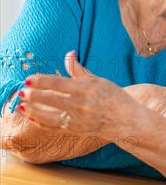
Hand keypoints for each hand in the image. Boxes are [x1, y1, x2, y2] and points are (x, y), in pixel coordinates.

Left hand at [17, 51, 137, 138]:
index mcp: (87, 90)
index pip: (58, 83)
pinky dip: (40, 122)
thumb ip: (80, 70)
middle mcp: (81, 105)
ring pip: (48, 116)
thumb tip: (69, 53)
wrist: (126, 121)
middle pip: (51, 99)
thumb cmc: (114, 98)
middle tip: (21, 91)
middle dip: (33, 95)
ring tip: (21, 105)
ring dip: (32, 110)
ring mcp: (77, 120)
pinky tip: (31, 116)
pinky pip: (53, 127)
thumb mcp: (99, 81)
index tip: (29, 79)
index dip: (42, 81)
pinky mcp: (75, 130)